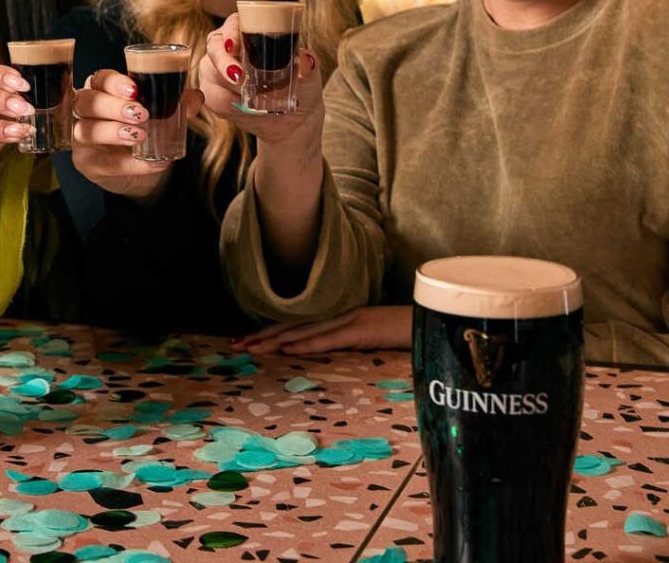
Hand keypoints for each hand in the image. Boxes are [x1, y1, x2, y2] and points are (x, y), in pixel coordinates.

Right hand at [71, 68, 203, 199]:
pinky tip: (152, 163)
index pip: (99, 78)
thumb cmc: (146, 127)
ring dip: (113, 132)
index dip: (113, 83)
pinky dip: (129, 164)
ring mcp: (82, 137)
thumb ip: (178, 102)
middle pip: (86, 102)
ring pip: (85, 130)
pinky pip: (102, 163)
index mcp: (102, 89)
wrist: (141, 166)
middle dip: (113, 106)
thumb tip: (195, 97)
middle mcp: (85, 111)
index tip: (135, 90)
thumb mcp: (163, 112)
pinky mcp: (86, 163)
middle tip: (141, 114)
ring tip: (141, 135)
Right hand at [198, 14, 322, 145]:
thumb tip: (305, 59)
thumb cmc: (301, 88)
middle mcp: (231, 49)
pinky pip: (211, 96)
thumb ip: (308, 66)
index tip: (235, 44)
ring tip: (246, 98)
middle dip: (223, 61)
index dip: (231, 31)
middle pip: (215, 45)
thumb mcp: (309, 77)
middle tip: (239, 77)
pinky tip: (238, 108)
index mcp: (252, 34)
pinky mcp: (215, 94)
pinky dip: (223, 103)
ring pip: (209, 71)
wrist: (293, 120)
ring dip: (225, 86)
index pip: (235, 23)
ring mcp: (219, 71)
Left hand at [236, 306, 412, 353]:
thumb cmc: (405, 333)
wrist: (432, 320)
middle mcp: (339, 314)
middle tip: (235, 344)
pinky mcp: (362, 329)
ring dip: (275, 340)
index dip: (270, 331)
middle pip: (294, 325)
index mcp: (339, 317)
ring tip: (251, 347)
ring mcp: (350, 320)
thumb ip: (348, 343)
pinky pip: (330, 337)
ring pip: (305, 330)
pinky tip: (288, 348)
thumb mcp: (370, 340)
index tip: (246, 340)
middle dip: (263, 335)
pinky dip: (307, 343)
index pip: (298, 324)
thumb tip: (326, 354)